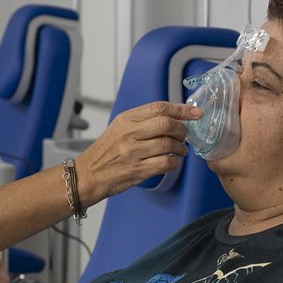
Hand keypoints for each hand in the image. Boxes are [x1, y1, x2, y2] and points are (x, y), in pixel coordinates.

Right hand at [74, 101, 200, 203]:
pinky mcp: (137, 170)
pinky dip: (175, 162)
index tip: (195, 112)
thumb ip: (142, 120)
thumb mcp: (119, 127)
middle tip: (184, 135)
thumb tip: (172, 116)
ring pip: (169, 145)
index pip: (159, 108)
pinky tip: (173, 162)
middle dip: (182, 130)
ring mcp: (133, 153)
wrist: (88, 175)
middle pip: (166, 124)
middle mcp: (129, 134)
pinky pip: (165, 164)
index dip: (181, 109)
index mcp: (126, 119)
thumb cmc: (106, 152)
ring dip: (180, 148)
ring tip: (180, 150)